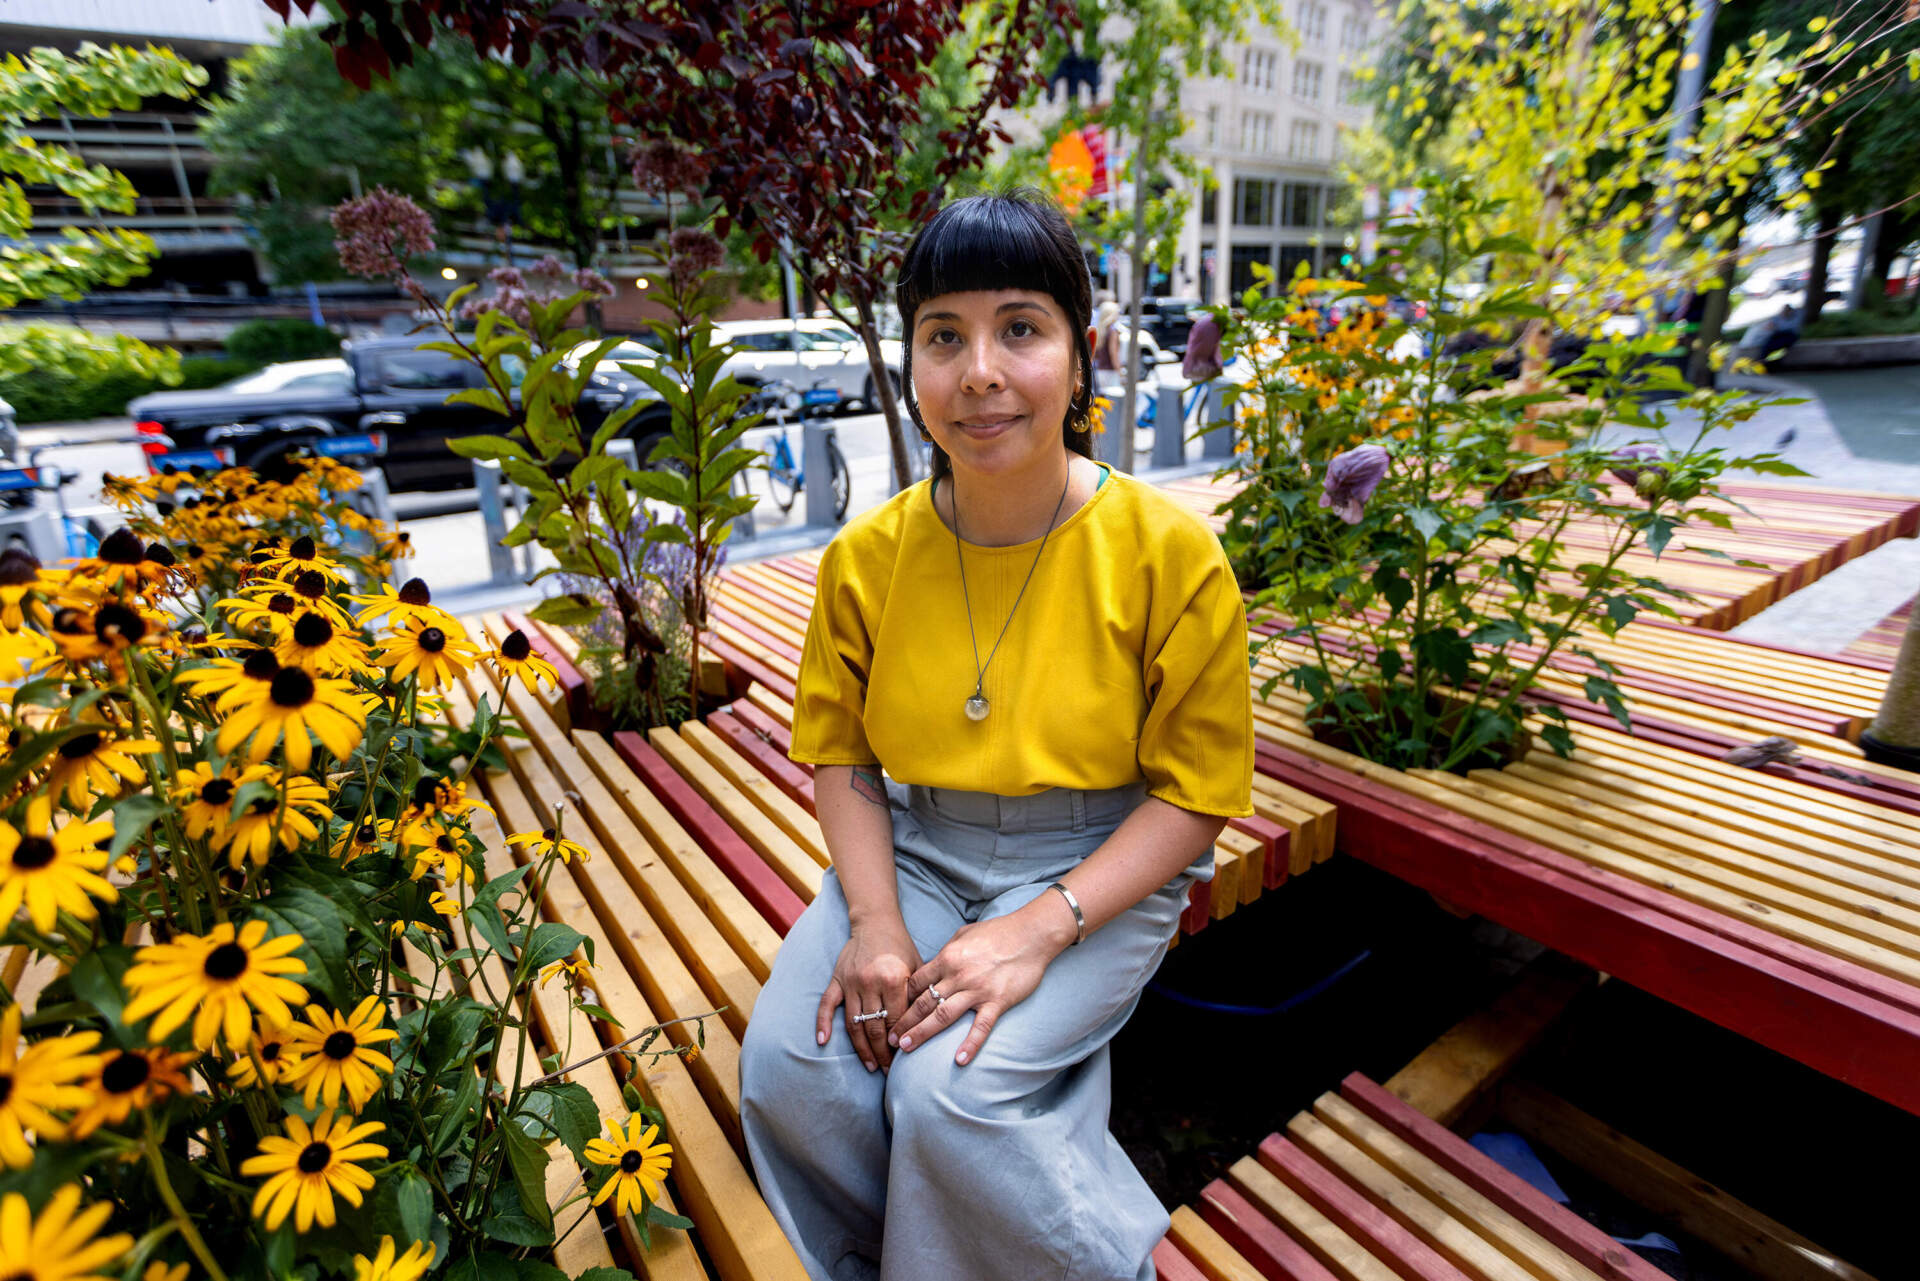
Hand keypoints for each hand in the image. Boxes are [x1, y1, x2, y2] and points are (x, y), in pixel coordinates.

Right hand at [816, 918, 920, 1072]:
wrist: (875, 921)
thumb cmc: (901, 946)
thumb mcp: (917, 966)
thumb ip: (919, 993)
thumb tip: (923, 1026)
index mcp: (894, 979)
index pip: (897, 1021)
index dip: (900, 1043)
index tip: (904, 1060)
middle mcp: (871, 982)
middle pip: (875, 1028)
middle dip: (882, 1054)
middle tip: (888, 1072)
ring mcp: (851, 982)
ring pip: (854, 1023)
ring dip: (862, 1048)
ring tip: (870, 1066)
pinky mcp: (837, 979)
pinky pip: (827, 1004)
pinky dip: (823, 1023)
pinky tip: (823, 1042)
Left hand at [890, 900, 1074, 1065]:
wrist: (1032, 934)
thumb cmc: (999, 931)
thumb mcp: (965, 934)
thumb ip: (948, 951)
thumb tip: (935, 964)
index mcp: (948, 958)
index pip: (917, 983)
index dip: (903, 1000)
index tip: (893, 1014)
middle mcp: (958, 975)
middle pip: (924, 1003)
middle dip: (904, 1022)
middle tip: (890, 1039)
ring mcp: (977, 990)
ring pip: (943, 1016)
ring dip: (922, 1033)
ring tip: (906, 1048)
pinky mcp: (997, 1001)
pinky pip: (981, 1027)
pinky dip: (970, 1044)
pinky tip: (959, 1061)